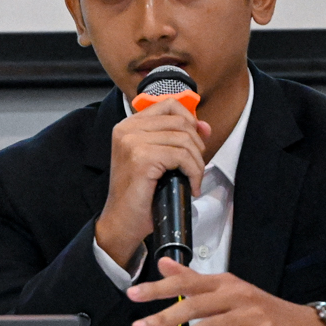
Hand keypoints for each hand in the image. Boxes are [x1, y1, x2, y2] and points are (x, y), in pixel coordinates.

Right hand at [95, 101, 211, 265]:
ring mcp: (133, 142)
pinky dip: (194, 173)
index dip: (190, 119)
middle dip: (197, 146)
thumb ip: (178, 138)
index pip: (168, 105)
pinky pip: (182, 157)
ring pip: (184, 140)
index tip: (198, 138)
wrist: (122, 221)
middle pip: (180, 122)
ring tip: (193, 179)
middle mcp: (127, 129)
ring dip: (197, 163)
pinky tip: (191, 186)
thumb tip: (204, 126)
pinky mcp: (142, 158)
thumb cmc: (138, 193)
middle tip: (195, 168)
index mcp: (128, 125)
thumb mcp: (158, 159)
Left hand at [127, 258, 325, 325]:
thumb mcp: (227, 290)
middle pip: (195, 304)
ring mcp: (251, 315)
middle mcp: (236, 295)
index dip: (159, 288)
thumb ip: (194, 280)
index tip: (133, 295)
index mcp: (224, 282)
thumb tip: (164, 264)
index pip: (186, 282)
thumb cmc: (260, 311)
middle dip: (164, 317)